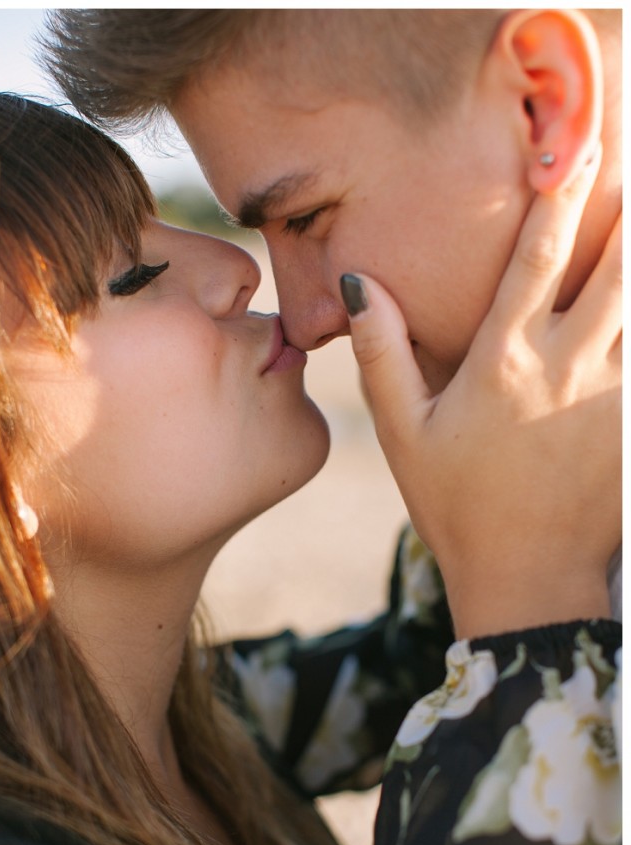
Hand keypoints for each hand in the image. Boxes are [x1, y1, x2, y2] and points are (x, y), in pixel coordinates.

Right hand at [341, 149, 620, 637]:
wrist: (526, 579)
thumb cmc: (456, 506)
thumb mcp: (404, 434)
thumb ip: (381, 354)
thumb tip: (359, 286)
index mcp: (505, 361)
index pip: (537, 257)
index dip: (556, 195)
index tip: (570, 147)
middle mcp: (568, 367)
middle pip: (617, 267)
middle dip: (629, 209)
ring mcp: (613, 397)